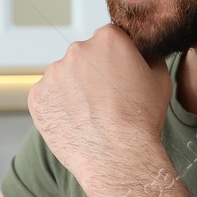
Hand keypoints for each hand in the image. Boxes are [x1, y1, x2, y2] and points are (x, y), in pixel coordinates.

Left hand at [28, 25, 171, 189]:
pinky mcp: (37, 96)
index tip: (119, 78)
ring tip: (91, 116)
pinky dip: (58, 108)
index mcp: (107, 39)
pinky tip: (76, 124)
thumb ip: (149, 57)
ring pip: (64, 78)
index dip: (115, 60)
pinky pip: (48, 98)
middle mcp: (76, 50)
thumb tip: (143, 53)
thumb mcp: (159, 79)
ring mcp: (53, 73)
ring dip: (74, 91)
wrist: (117, 157)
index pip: (109, 40)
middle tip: (106, 101)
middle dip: (92, 74)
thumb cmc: (141, 121)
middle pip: (83, 57)